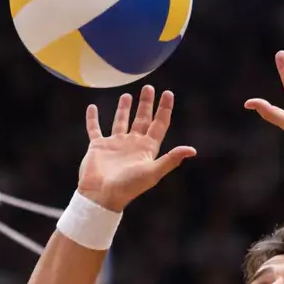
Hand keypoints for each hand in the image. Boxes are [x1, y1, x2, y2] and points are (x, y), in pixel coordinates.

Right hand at [77, 85, 195, 212]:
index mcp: (146, 148)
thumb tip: (192, 150)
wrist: (102, 196)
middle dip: (146, 104)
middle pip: (142, 119)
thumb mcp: (152, 172)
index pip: (158, 124)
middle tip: (148, 87)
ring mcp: (115, 145)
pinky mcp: (98, 147)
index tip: (168, 93)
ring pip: (120, 122)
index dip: (164, 109)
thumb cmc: (128, 187)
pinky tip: (91, 107)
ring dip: (124, 109)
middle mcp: (132, 144)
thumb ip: (171, 159)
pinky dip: (92, 119)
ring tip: (126, 95)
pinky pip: (95, 129)